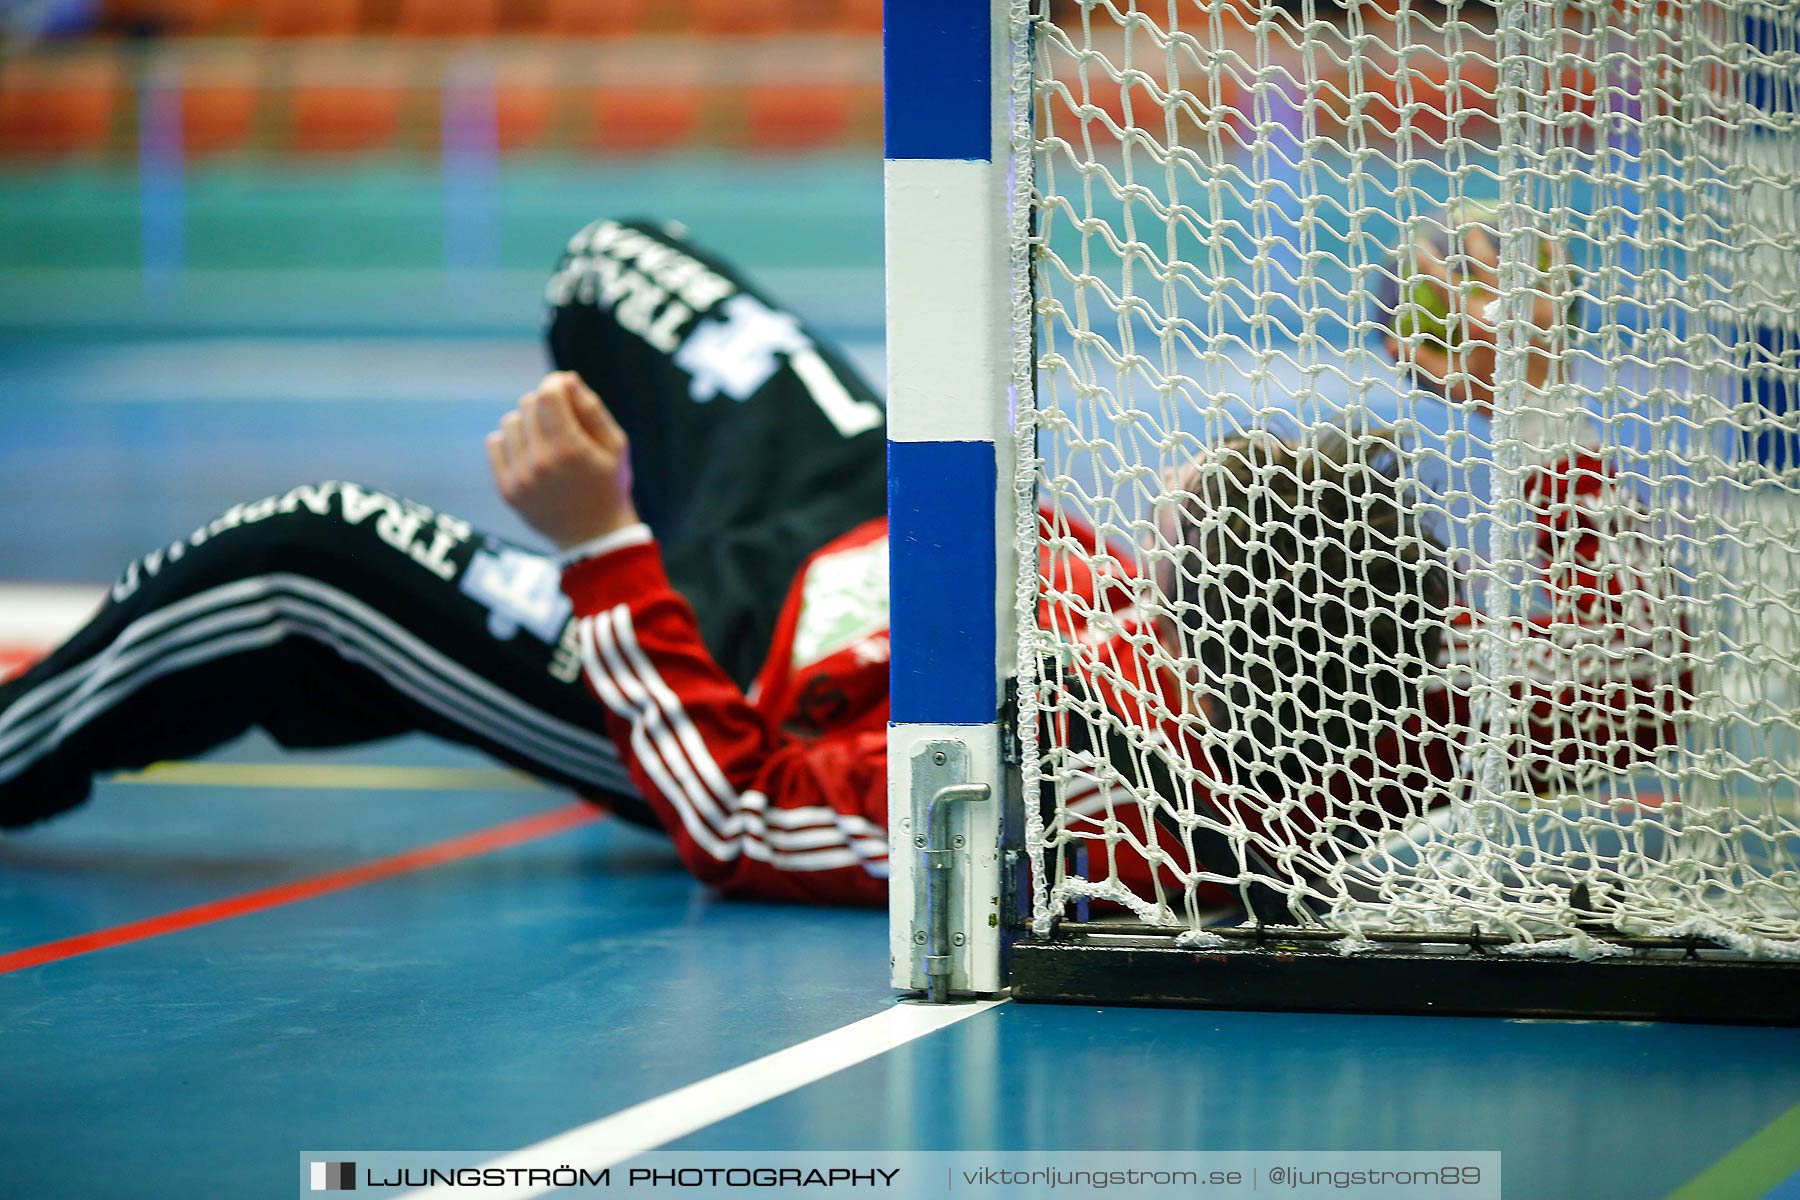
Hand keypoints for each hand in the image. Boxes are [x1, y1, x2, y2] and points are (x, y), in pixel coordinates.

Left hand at [487, 371, 639, 549]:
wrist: (594, 536)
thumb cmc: (609, 484)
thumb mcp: (615, 444)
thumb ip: (591, 408)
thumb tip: (565, 379)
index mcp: (571, 448)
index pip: (548, 394)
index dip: (556, 384)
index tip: (564, 390)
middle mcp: (541, 462)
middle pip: (528, 403)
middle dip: (545, 405)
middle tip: (562, 423)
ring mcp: (521, 477)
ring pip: (510, 421)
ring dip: (527, 424)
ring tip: (546, 441)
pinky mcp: (507, 490)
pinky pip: (494, 443)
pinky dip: (510, 442)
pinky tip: (529, 453)